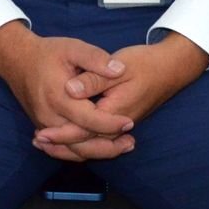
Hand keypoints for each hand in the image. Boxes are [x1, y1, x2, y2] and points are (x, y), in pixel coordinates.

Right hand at [0, 22, 134, 161]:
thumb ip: (96, 59)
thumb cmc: (47, 53)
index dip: (110, 123)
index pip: (88, 119)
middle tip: (131, 143)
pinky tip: (101, 147)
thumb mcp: (73, 48)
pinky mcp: (43, 127)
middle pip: (81, 143)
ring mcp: (44, 125)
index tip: (129, 122)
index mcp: (58, 97)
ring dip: (98, 152)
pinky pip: (64, 147)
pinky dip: (83, 151)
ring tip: (123, 147)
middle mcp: (49, 117)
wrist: (16, 60)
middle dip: (108, 147)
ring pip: (72, 150)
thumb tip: (119, 70)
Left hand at [45, 32, 208, 146]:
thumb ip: (94, 78)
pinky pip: (100, 137)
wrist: (171, 67)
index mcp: (116, 110)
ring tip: (46, 144)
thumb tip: (71, 89)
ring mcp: (121, 123)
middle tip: (37, 141)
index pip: (84, 130)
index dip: (61, 134)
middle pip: (87, 142)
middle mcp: (119, 122)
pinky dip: (83, 140)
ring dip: (70, 145)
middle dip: (61, 145)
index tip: (41, 133)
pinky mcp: (121, 119)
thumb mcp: (120, 66)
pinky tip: (69, 135)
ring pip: (94, 143)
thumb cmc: (146, 63)